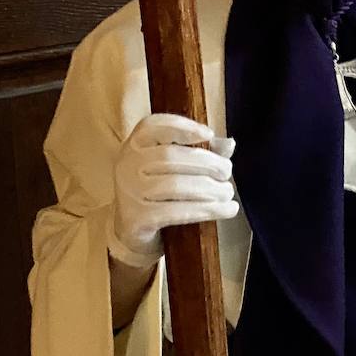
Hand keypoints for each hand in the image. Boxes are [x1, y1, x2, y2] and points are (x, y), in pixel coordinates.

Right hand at [111, 113, 238, 266]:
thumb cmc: (159, 189)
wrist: (133, 229)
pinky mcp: (137, 218)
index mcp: (135, 144)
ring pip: (175, 185)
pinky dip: (207, 209)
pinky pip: (177, 211)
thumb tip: (228, 144)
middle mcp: (127, 164)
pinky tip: (227, 209)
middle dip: (207, 162)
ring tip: (227, 192)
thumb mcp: (176, 165)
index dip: (183, 127)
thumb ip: (202, 151)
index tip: (210, 134)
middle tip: (227, 171)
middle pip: (170, 156)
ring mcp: (130, 191)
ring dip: (210, 188)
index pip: (153, 126)